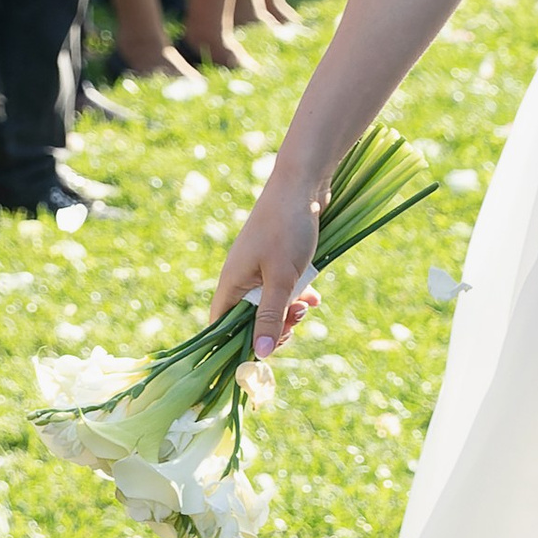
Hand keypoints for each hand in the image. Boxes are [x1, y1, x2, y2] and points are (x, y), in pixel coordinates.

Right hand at [209, 164, 324, 355]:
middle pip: (250, 320)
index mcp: (231, 285)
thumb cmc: (287, 229)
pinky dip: (297, 294)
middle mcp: (240, 279)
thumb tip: (262, 353)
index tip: (268, 349)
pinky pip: (283, 288)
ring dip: (290, 310)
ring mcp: (258, 269)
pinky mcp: (276, 260)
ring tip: (309, 306)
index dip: (241, 344)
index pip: (222, 328)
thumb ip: (272, 316)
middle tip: (298, 319)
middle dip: (275, 326)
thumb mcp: (282, 278)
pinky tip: (315, 297)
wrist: (303, 184)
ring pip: (271, 305)